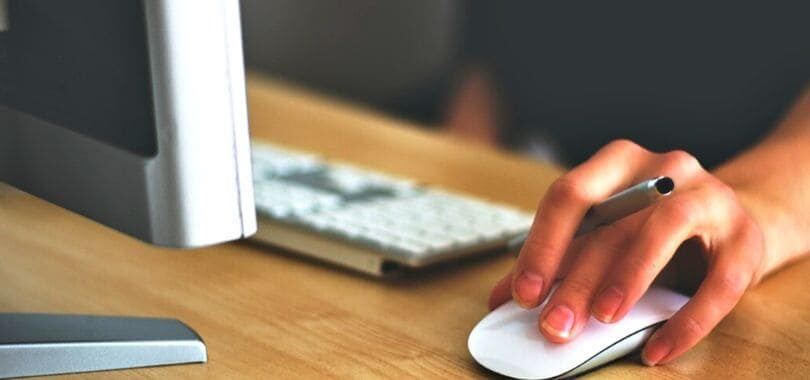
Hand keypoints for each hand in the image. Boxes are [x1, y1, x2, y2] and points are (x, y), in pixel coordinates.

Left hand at [488, 139, 764, 365]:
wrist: (731, 221)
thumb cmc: (652, 228)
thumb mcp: (604, 234)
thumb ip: (557, 260)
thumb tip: (503, 298)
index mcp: (618, 163)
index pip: (569, 195)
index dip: (542, 245)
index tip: (523, 294)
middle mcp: (664, 169)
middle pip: (612, 222)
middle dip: (578, 278)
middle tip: (554, 325)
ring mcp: (709, 197)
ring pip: (664, 230)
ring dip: (629, 277)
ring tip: (603, 319)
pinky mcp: (745, 237)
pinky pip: (718, 283)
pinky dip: (686, 320)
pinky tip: (658, 349)